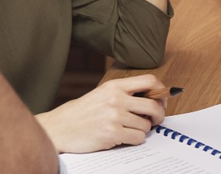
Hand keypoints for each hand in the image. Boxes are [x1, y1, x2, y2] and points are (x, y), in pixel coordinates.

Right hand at [35, 74, 167, 153]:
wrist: (59, 128)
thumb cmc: (81, 113)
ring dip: (142, 130)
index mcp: (114, 86)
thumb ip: (124, 94)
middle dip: (159, 115)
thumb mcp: (102, 95)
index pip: (149, 81)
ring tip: (129, 130)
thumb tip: (153, 98)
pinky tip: (124, 137)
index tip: (162, 100)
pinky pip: (138, 138)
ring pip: (146, 125)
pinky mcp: (112, 133)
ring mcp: (114, 116)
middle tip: (155, 120)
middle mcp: (116, 99)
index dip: (161, 91)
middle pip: (153, 105)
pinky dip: (135, 140)